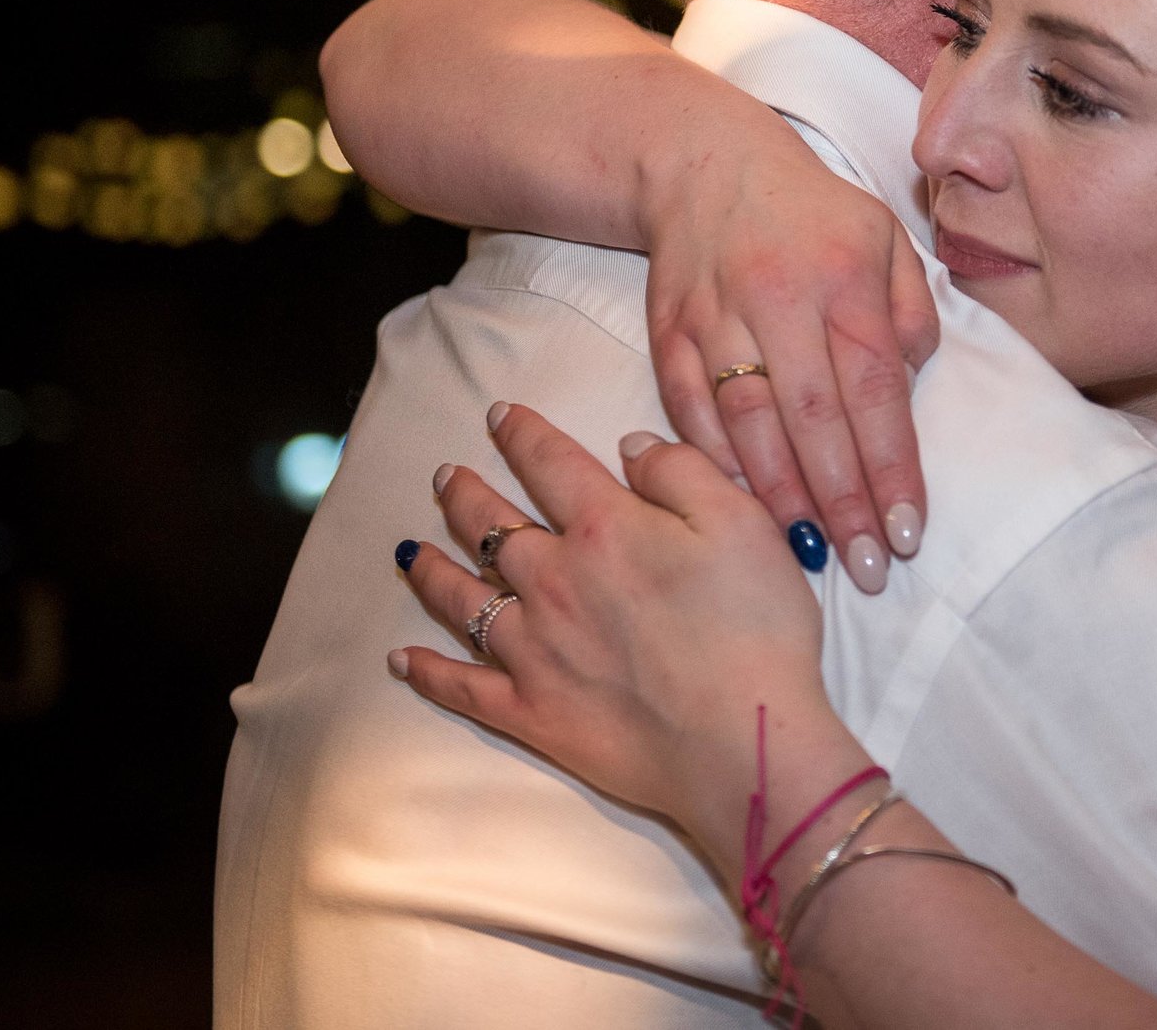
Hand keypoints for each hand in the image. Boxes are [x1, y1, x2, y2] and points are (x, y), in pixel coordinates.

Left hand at [391, 402, 845, 871]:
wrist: (741, 740)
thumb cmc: (755, 629)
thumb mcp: (743, 523)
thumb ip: (682, 473)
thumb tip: (629, 447)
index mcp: (606, 527)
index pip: (550, 464)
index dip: (522, 434)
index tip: (499, 416)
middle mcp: (554, 581)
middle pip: (492, 526)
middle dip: (463, 494)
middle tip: (443, 476)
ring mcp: (535, 650)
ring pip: (463, 599)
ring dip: (431, 569)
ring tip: (409, 550)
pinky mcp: (532, 712)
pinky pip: (463, 687)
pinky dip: (428, 672)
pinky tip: (401, 661)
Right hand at [640, 116, 941, 595]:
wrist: (702, 161)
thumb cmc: (812, 211)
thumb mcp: (885, 234)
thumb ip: (910, 309)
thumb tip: (914, 379)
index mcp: (846, 277)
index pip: (876, 389)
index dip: (892, 467)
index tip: (907, 532)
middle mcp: (780, 298)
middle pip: (813, 419)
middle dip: (843, 503)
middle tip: (867, 570)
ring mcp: (716, 317)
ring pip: (747, 423)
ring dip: (780, 498)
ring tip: (811, 556)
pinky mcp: (667, 332)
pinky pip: (688, 411)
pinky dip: (715, 466)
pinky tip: (741, 510)